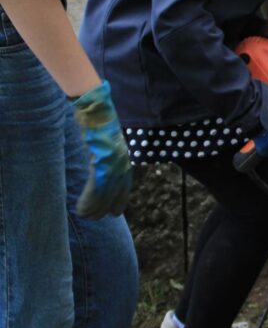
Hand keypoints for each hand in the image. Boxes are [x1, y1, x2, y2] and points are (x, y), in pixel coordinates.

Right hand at [71, 81, 132, 218]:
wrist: (96, 109)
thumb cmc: (99, 124)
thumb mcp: (108, 143)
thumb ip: (108, 157)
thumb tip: (103, 166)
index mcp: (124, 159)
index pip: (125, 186)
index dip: (119, 201)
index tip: (115, 212)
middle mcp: (122, 163)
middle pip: (115, 193)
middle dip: (104, 208)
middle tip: (93, 217)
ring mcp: (112, 163)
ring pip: (104, 195)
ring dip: (93, 208)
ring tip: (83, 215)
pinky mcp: (101, 162)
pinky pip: (95, 189)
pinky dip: (88, 201)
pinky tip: (81, 209)